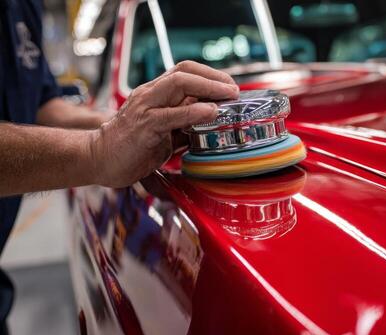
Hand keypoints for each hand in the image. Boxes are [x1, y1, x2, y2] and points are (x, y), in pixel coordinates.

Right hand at [89, 61, 238, 187]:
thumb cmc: (132, 147)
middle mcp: (149, 95)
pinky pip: (171, 114)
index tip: (229, 86)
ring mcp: (145, 108)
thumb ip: (183, 124)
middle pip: (184, 71)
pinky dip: (193, 112)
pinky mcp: (144, 126)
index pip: (184, 72)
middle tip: (234, 89)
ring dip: (208, 88)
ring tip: (228, 96)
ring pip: (179, 84)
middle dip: (213, 77)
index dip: (209, 74)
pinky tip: (210, 112)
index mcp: (154, 94)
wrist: (99, 160)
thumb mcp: (164, 132)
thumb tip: (210, 122)